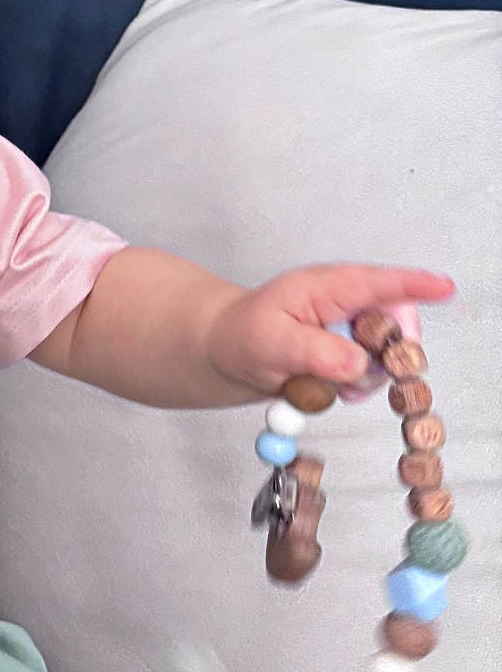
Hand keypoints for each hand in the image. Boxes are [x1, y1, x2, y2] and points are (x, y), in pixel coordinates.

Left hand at [206, 264, 455, 396]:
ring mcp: (350, 329)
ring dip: (365, 376)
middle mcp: (347, 304)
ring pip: (386, 354)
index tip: (445, 288)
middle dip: (389, 352)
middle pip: (397, 322)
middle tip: (359, 376)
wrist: (227, 353)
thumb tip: (358, 365)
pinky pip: (370, 374)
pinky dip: (354, 387)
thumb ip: (315, 352)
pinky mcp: (350, 354)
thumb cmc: (243, 335)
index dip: (415, 285)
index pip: (379, 283)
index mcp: (327, 287)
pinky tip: (328, 388)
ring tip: (325, 383)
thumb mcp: (271, 342)